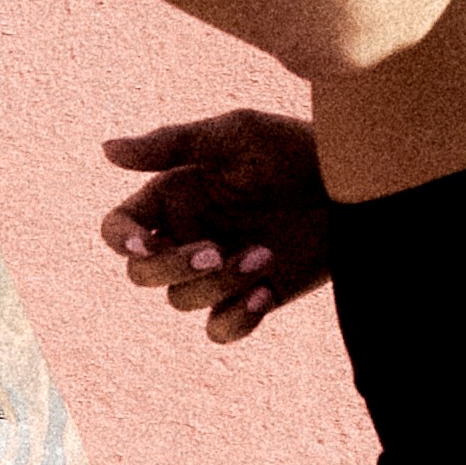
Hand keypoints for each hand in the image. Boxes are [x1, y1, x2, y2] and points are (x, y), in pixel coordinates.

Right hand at [99, 104, 336, 341]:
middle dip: (173, 268)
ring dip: (217, 284)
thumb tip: (106, 149)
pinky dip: (236, 318)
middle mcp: (187, 237)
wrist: (358, 185)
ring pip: (180, 301)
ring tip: (265, 255)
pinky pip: (218, 329)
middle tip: (215, 250)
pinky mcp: (250, 298)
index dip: (119, 240)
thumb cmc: (297, 149)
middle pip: (142, 274)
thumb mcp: (235, 135)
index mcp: (173, 198)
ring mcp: (217, 272)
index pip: (119, 228)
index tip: (144, 243)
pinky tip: (266, 293)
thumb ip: (172, 144)